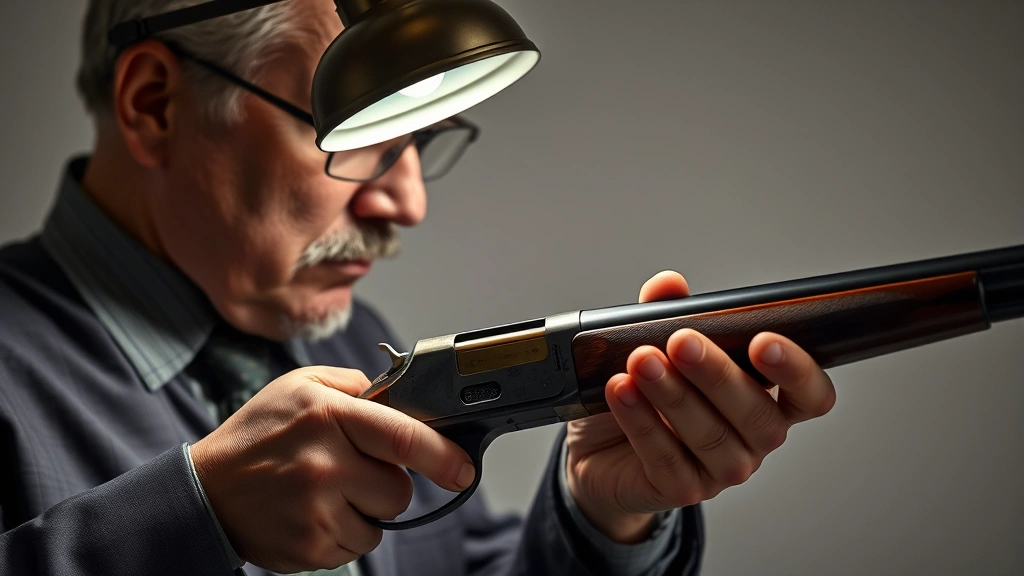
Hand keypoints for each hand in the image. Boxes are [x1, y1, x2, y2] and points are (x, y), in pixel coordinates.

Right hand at [190, 367, 474, 572]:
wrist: (205, 492)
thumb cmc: (260, 434)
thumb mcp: (300, 386)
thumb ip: (355, 386)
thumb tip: (404, 398)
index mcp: (327, 415)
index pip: (403, 438)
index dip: (443, 456)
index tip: (464, 469)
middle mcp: (324, 463)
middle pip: (398, 491)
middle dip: (387, 484)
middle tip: (352, 472)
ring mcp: (316, 509)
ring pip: (380, 523)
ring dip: (364, 511)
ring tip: (324, 492)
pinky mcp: (309, 545)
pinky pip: (356, 547)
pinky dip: (343, 532)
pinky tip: (312, 513)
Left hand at [565, 271, 836, 542]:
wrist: (599, 447)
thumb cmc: (643, 393)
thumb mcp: (653, 345)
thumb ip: (666, 313)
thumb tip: (669, 284)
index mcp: (764, 396)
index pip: (810, 394)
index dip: (798, 371)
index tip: (764, 342)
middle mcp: (753, 438)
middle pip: (757, 414)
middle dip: (717, 374)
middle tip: (681, 341)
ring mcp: (721, 469)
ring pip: (710, 436)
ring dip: (673, 394)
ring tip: (640, 361)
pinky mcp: (681, 490)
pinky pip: (666, 459)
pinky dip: (641, 422)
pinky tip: (620, 392)